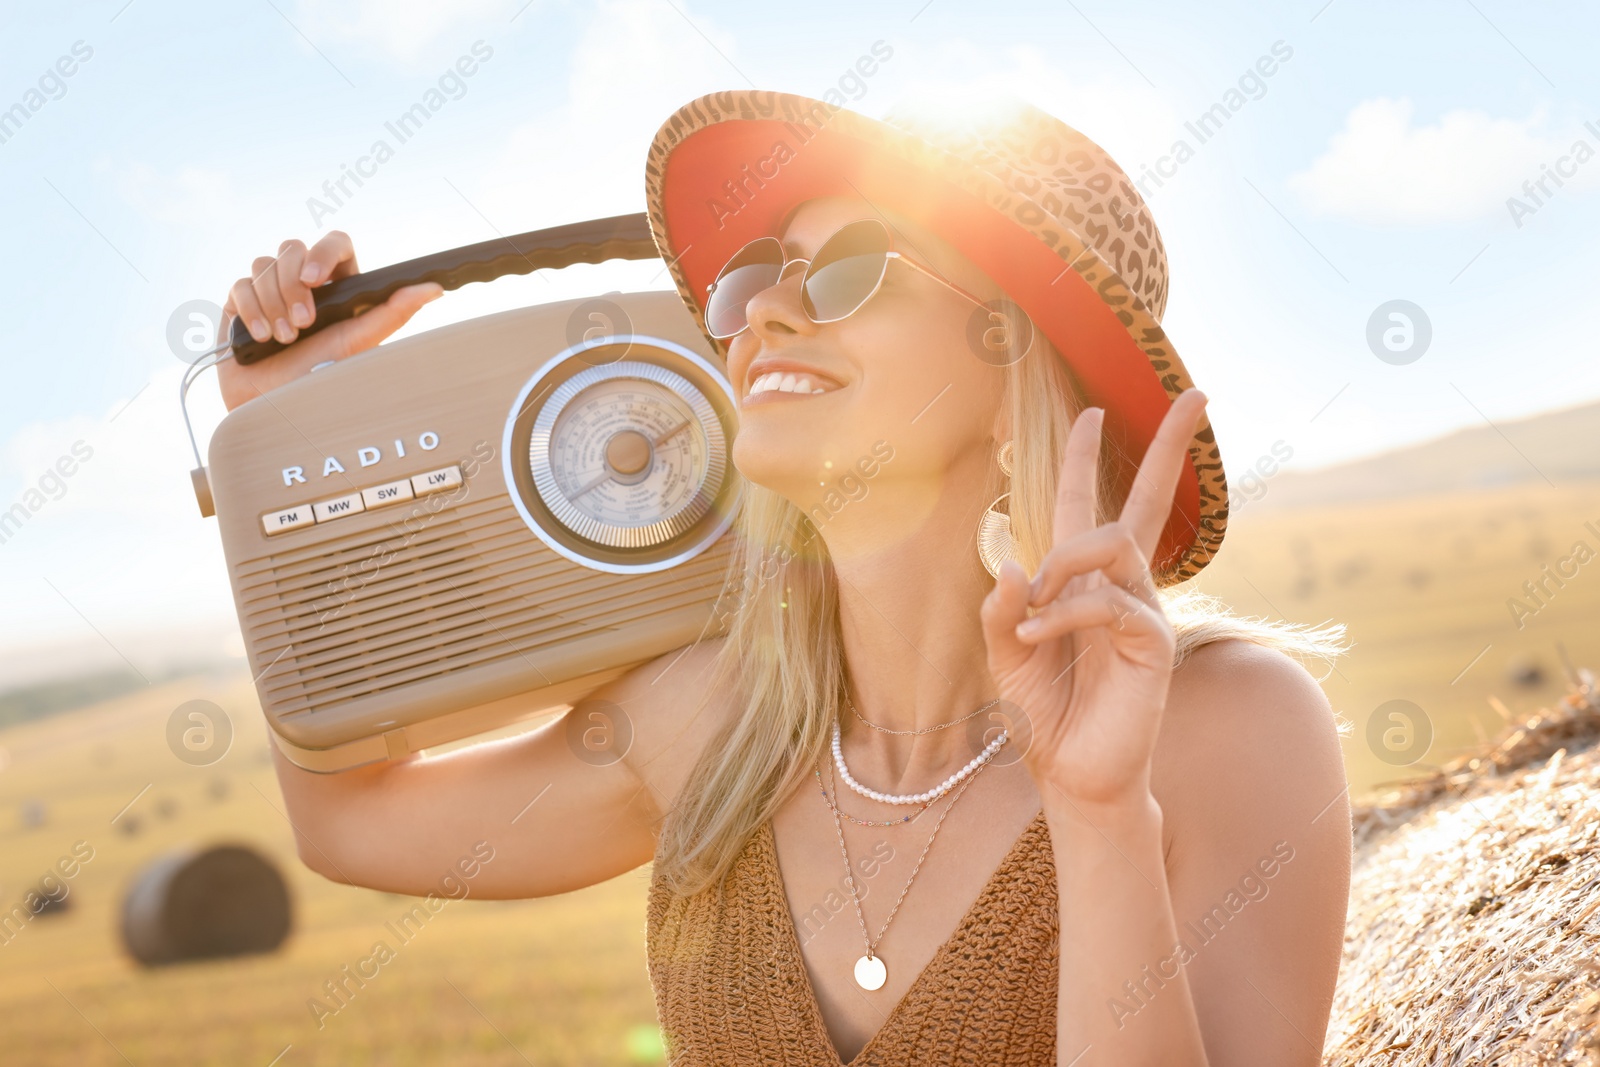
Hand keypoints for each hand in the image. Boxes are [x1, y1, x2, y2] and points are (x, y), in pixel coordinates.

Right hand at [215, 231, 441, 411]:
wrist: (270, 404)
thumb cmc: (320, 375)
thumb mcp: (359, 342)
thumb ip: (394, 312)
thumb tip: (434, 289)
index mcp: (338, 284)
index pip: (335, 241)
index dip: (323, 251)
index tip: (315, 279)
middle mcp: (305, 281)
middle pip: (293, 247)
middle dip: (292, 287)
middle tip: (302, 325)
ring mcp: (271, 287)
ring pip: (264, 263)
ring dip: (272, 303)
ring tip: (283, 338)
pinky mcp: (242, 299)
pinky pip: (240, 284)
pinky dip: (250, 311)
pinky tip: (260, 338)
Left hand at [979, 389, 1208, 808]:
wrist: (1070, 776)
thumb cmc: (1043, 713)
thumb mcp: (1005, 654)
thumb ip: (1003, 609)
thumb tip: (1013, 561)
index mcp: (1082, 583)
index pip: (1090, 507)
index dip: (1088, 461)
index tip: (1094, 412)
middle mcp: (1120, 588)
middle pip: (1151, 503)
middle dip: (1171, 446)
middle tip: (1199, 393)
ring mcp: (1141, 612)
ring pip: (1113, 543)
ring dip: (1063, 563)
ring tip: (1035, 605)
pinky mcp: (1152, 644)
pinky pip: (1109, 602)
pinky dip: (1065, 614)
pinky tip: (1038, 638)